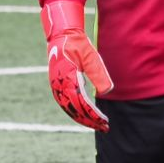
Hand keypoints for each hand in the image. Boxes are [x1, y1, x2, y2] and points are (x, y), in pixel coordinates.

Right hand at [42, 0, 111, 131]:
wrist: (62, 35)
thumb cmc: (77, 44)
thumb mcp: (91, 57)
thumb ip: (98, 74)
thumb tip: (107, 91)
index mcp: (68, 78)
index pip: (82, 104)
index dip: (94, 115)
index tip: (105, 121)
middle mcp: (59, 85)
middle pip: (74, 110)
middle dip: (90, 121)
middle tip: (104, 127)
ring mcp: (56, 86)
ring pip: (68, 109)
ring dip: (82, 119)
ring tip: (96, 125)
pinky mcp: (56, 85)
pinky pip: (65, 103)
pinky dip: (74, 112)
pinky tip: (84, 116)